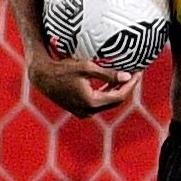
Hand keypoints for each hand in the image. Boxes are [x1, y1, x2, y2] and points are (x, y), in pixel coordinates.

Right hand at [27, 54, 141, 117]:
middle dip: (125, 87)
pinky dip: (105, 92)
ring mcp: (82, 112)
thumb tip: (127, 76)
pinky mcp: (78, 109)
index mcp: (91, 102)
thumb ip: (108, 73)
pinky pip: (97, 102)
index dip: (130, 85)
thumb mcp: (87, 68)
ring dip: (115, 90)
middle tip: (134, 74)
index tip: (138, 73)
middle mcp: (87, 111)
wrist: (42, 76)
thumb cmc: (63, 69)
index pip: (118, 96)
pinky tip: (110, 81)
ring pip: (106, 102)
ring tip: (124, 75)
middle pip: (114, 101)